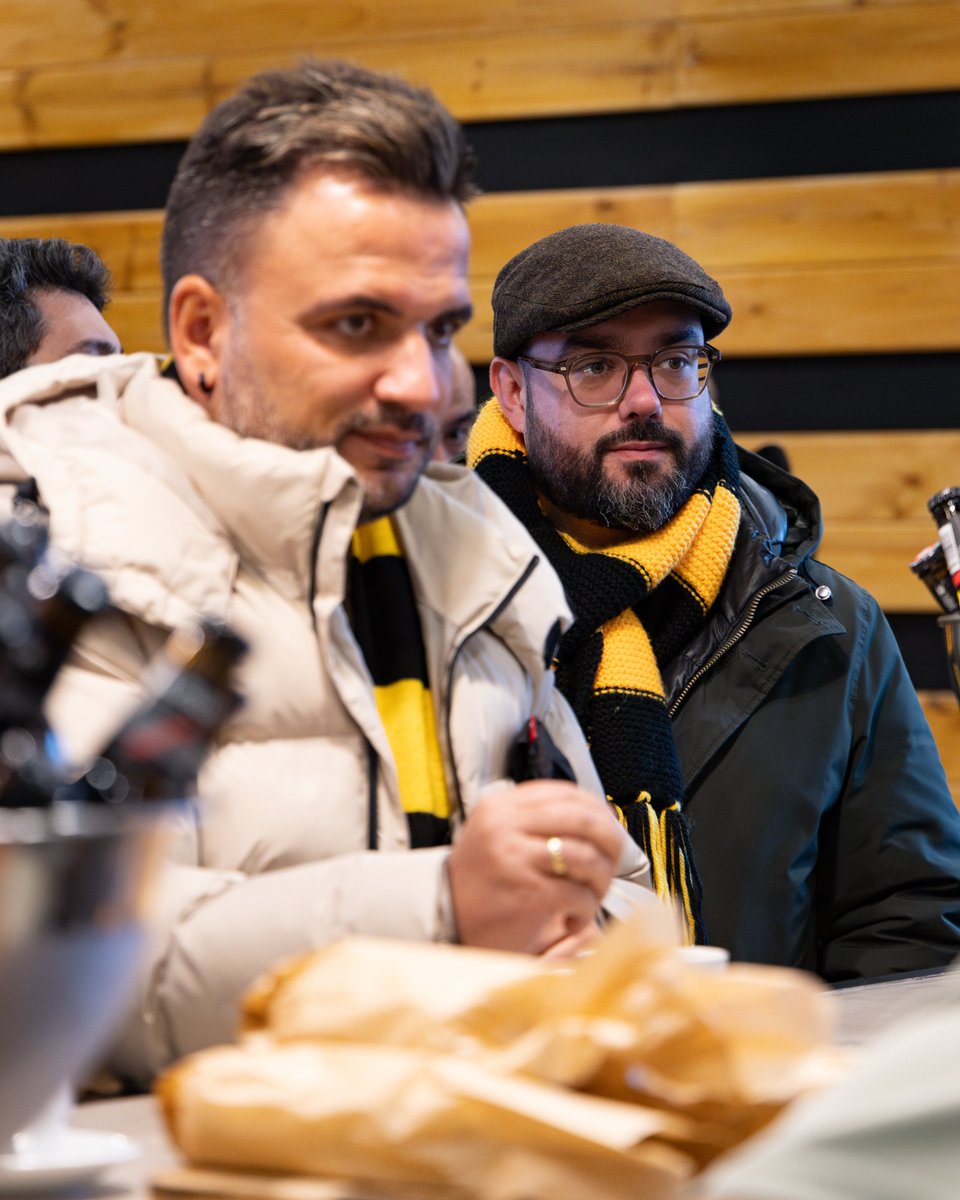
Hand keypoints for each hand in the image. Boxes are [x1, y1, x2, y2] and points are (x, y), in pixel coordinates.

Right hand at [447, 780, 625, 955]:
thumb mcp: (497, 832)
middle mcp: (505, 826)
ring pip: (586, 856)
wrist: (445, 918)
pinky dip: (586, 908)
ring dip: (601, 878)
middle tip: (613, 861)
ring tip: (593, 893)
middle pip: (582, 819)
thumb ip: (535, 818)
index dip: (596, 808)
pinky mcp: (527, 893)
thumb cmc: (481, 878)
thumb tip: (597, 814)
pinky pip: (577, 893)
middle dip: (610, 841)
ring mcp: (515, 858)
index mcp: (500, 806)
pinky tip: (574, 917)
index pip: (564, 792)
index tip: (609, 827)